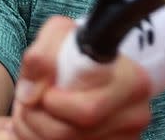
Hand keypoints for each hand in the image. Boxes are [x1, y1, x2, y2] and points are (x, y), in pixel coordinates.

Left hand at [12, 16, 152, 139]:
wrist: (92, 71)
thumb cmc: (77, 51)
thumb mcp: (60, 34)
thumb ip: (43, 54)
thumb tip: (32, 93)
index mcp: (133, 81)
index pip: (87, 109)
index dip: (53, 103)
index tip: (45, 91)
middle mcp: (135, 115)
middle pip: (68, 134)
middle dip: (35, 119)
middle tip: (29, 102)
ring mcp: (125, 137)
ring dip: (33, 132)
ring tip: (32, 112)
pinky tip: (41, 127)